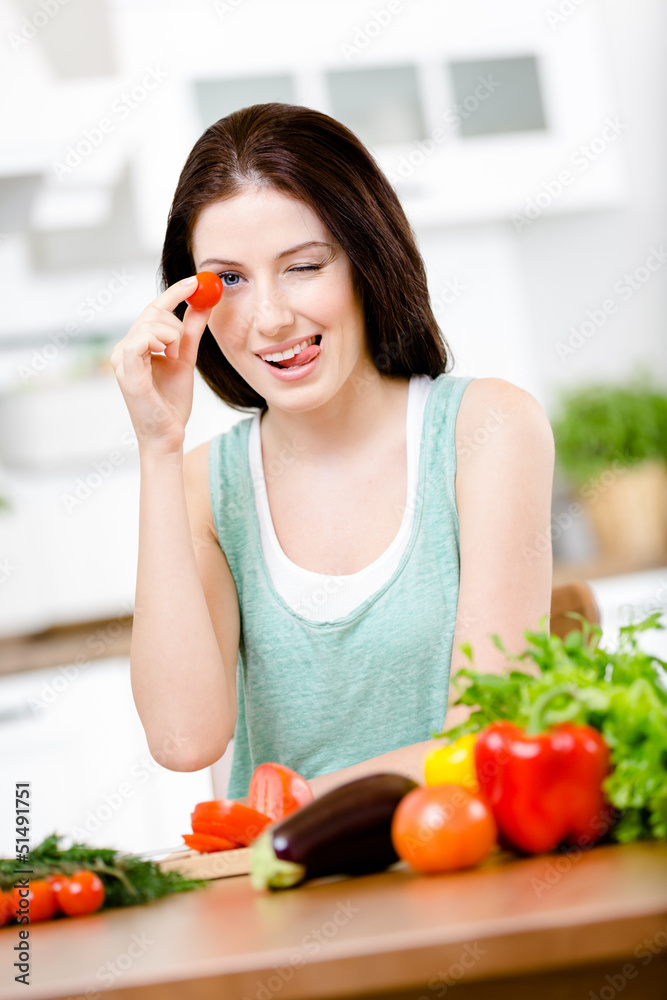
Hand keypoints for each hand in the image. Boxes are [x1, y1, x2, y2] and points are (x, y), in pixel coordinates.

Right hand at [111, 276, 215, 455]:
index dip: (174, 293)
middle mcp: (122, 349)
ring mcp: (121, 359)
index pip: (152, 310)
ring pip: (150, 323)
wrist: (168, 434)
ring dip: (172, 336)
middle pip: (151, 312)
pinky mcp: (126, 369)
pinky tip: (167, 357)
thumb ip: (191, 331)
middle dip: (175, 322)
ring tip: (173, 359)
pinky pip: (142, 338)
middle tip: (181, 345)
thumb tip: (204, 303)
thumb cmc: (172, 403)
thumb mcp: (186, 359)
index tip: (195, 281)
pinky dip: (161, 342)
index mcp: (135, 346)